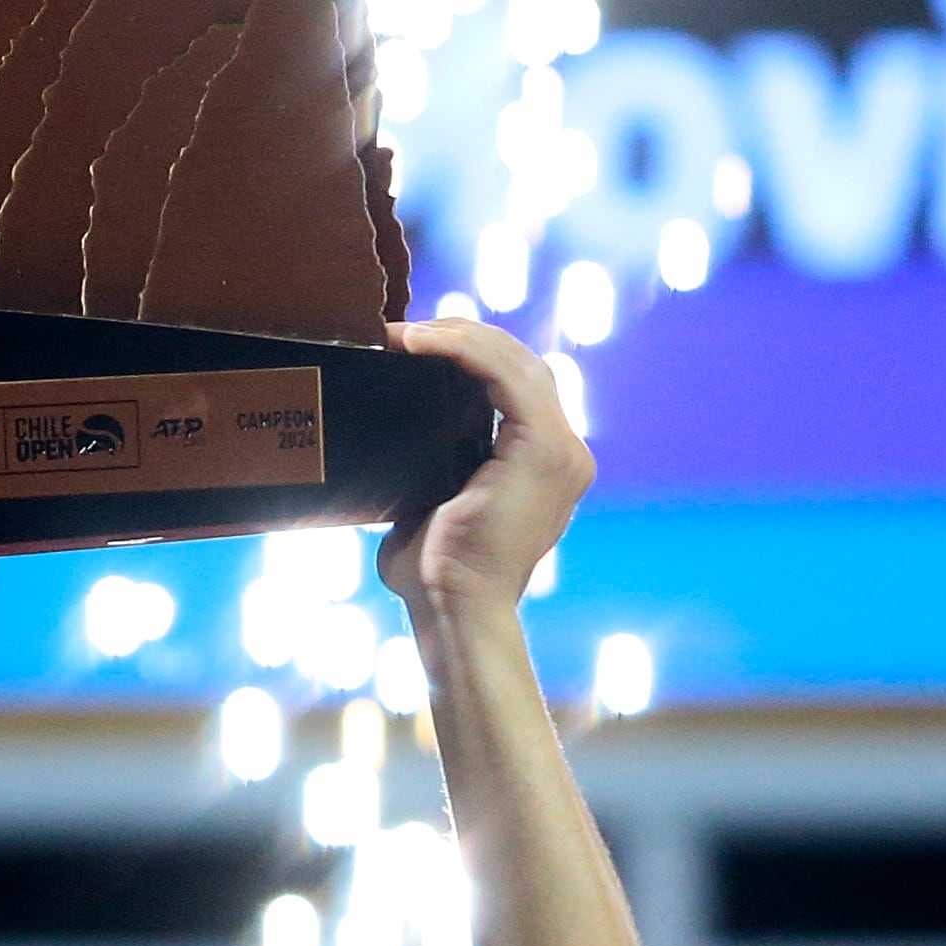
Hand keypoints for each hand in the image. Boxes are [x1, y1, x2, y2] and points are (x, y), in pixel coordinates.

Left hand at [377, 315, 594, 630]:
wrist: (454, 611)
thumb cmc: (433, 574)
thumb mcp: (432, 503)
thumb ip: (429, 467)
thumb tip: (379, 437)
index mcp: (544, 462)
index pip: (515, 383)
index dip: (467, 353)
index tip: (410, 346)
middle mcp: (566, 451)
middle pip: (519, 363)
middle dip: (462, 336)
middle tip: (401, 333)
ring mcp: (561, 449)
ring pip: (515, 360)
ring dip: (458, 335)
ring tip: (404, 334)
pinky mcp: (543, 448)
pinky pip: (505, 374)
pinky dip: (462, 349)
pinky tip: (418, 342)